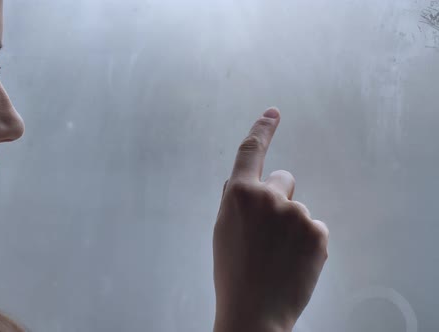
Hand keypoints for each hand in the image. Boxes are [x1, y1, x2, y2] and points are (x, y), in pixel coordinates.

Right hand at [213, 108, 328, 331]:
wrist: (254, 310)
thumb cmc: (233, 271)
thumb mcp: (223, 229)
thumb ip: (236, 201)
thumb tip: (247, 183)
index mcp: (239, 194)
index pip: (252, 151)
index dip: (262, 129)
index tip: (274, 113)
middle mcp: (269, 197)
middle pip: (285, 179)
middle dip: (280, 196)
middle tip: (269, 231)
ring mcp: (296, 214)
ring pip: (299, 209)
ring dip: (291, 226)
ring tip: (277, 256)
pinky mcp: (318, 233)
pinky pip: (313, 228)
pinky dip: (306, 243)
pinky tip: (292, 263)